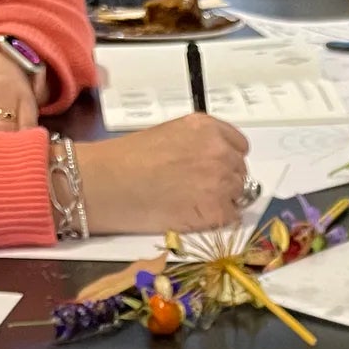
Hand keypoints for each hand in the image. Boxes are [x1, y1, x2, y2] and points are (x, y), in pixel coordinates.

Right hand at [73, 115, 252, 236]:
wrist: (108, 183)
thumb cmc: (126, 161)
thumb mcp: (168, 135)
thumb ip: (196, 144)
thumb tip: (210, 163)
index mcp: (206, 127)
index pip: (239, 145)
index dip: (227, 160)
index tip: (217, 170)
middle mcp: (218, 150)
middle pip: (240, 171)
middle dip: (224, 182)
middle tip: (198, 191)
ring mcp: (220, 180)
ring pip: (238, 195)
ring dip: (222, 202)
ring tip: (191, 203)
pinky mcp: (216, 210)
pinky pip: (230, 218)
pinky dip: (216, 221)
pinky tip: (192, 216)